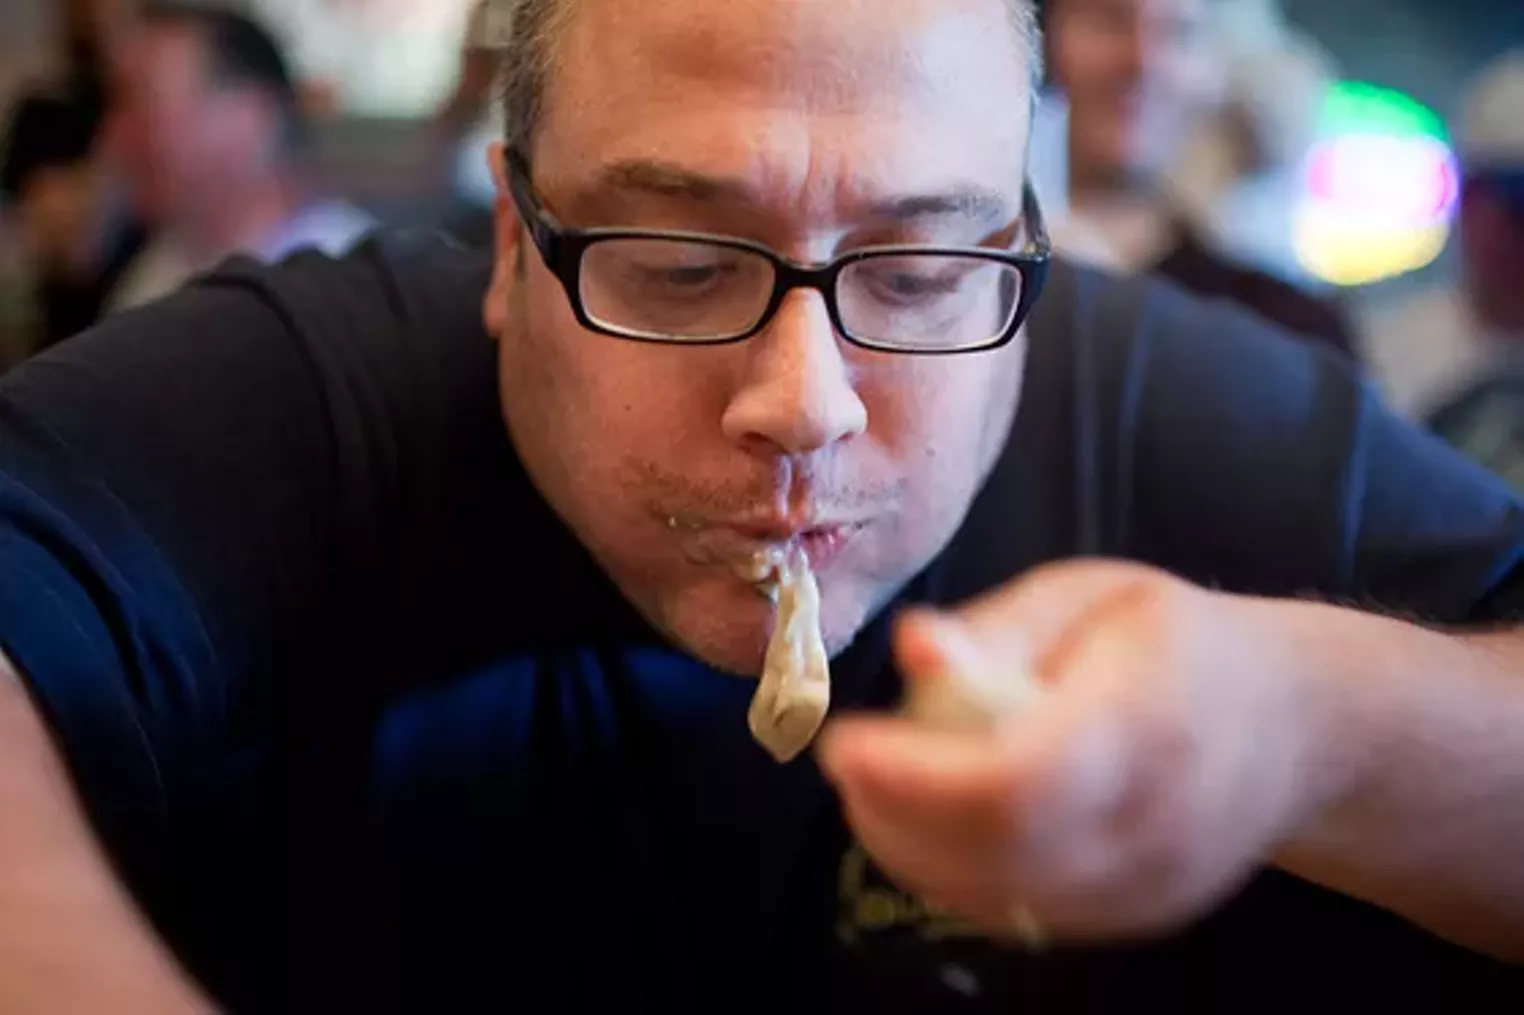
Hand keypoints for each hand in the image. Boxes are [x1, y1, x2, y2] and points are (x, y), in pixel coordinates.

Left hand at [817, 559, 1339, 943]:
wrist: (1291, 727)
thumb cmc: (1177, 643)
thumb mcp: (1089, 597)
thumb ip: (996, 628)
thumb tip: (913, 648)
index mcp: (1147, 723)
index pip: (1017, 782)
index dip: (916, 774)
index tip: (849, 742)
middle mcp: (1153, 824)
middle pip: (994, 854)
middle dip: (894, 812)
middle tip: (851, 760)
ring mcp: (1146, 887)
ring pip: (994, 897)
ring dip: (910, 846)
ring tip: (883, 781)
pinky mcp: (1128, 920)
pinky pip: (1014, 914)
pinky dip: (950, 872)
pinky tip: (931, 818)